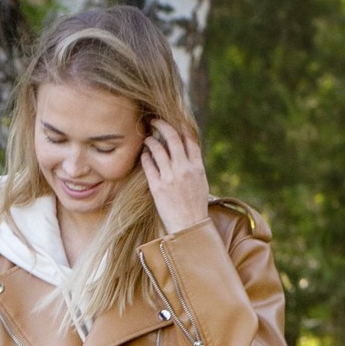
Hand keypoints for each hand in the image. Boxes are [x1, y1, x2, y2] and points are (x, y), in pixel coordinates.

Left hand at [143, 119, 210, 236]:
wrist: (189, 226)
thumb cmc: (195, 206)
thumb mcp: (201, 182)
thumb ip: (193, 166)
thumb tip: (186, 153)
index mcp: (197, 167)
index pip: (190, 139)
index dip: (181, 125)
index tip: (173, 119)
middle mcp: (184, 169)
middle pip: (173, 138)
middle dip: (162, 125)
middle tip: (154, 121)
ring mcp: (170, 177)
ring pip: (158, 149)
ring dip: (150, 141)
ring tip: (146, 138)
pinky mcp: (158, 186)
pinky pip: (149, 165)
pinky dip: (145, 157)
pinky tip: (143, 154)